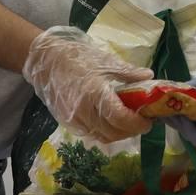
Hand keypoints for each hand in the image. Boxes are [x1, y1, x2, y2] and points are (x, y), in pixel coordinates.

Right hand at [22, 26, 152, 141]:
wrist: (46, 61)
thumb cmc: (77, 57)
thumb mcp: (106, 61)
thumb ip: (128, 72)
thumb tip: (149, 75)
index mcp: (94, 93)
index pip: (120, 118)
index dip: (137, 123)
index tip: (149, 120)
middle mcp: (83, 111)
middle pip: (113, 132)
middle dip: (131, 130)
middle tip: (143, 121)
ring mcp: (73, 119)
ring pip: (102, 137)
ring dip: (119, 133)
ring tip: (129, 122)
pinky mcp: (68, 122)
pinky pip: (91, 134)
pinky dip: (105, 132)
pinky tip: (112, 121)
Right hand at [163, 67, 195, 145]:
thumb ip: (190, 88)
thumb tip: (170, 92)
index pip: (182, 110)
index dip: (168, 107)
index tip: (155, 103)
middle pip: (180, 122)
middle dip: (168, 115)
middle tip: (156, 109)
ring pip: (185, 132)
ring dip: (175, 122)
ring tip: (171, 112)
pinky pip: (195, 137)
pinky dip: (187, 128)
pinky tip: (184, 118)